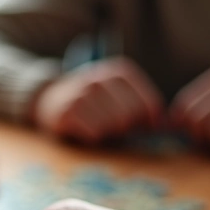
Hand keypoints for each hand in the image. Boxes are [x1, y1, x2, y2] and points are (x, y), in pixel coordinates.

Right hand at [32, 57, 163, 144]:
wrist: (48, 98)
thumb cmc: (91, 104)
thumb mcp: (116, 95)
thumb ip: (139, 107)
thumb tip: (161, 125)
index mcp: (120, 72)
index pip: (149, 104)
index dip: (149, 122)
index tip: (143, 129)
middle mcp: (102, 78)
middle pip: (131, 116)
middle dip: (126, 128)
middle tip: (113, 128)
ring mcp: (84, 93)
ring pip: (113, 126)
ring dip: (107, 133)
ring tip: (96, 126)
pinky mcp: (68, 110)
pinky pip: (94, 134)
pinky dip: (92, 137)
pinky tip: (83, 128)